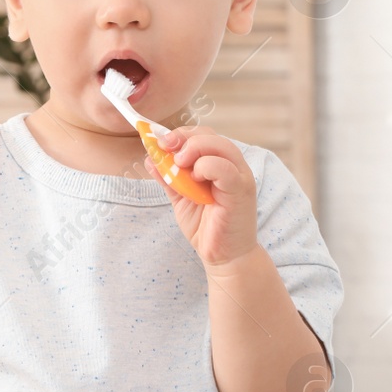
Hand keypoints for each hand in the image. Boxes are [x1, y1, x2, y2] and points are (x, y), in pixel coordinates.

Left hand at [149, 125, 258, 266]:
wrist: (224, 257)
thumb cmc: (206, 227)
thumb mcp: (181, 198)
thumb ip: (168, 178)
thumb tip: (150, 159)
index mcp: (219, 164)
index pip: (202, 135)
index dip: (179, 134)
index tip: (158, 141)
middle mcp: (233, 166)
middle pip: (210, 135)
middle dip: (183, 137)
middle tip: (164, 147)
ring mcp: (240, 176)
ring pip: (220, 145)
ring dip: (193, 149)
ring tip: (178, 164)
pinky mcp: (241, 191)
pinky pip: (225, 168)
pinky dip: (205, 167)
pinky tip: (194, 179)